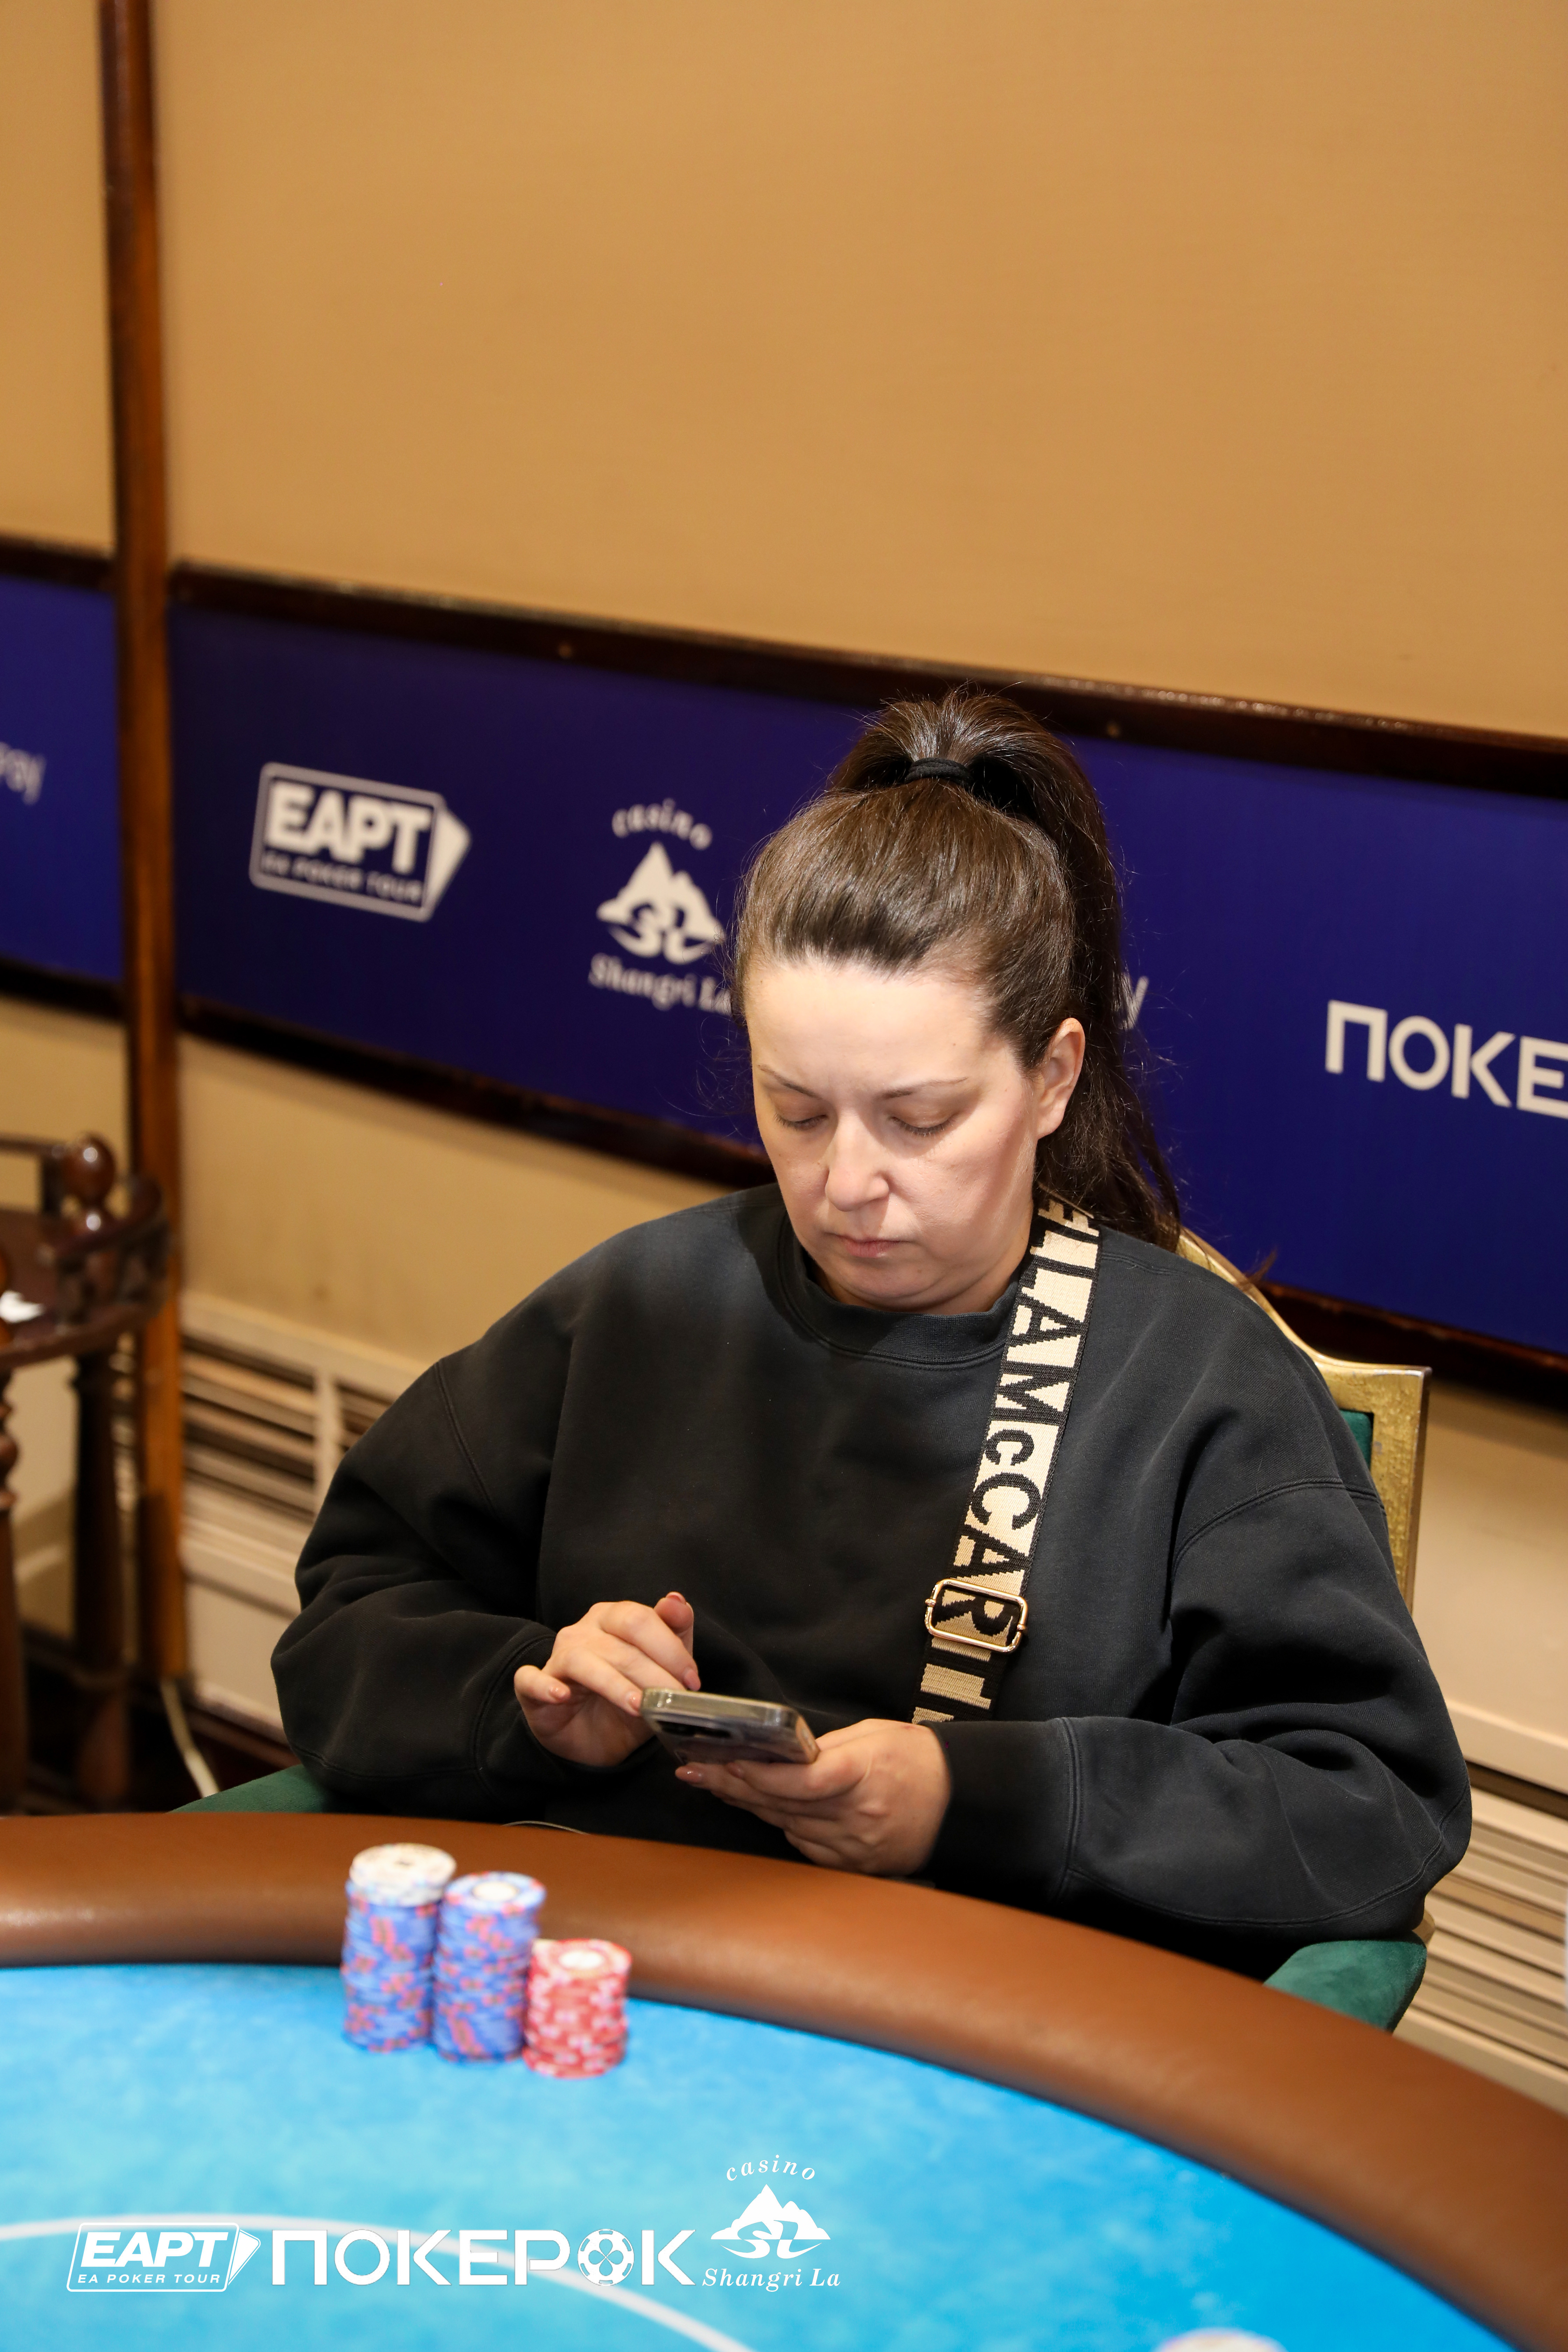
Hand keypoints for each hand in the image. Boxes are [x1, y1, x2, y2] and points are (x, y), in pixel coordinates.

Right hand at [514, 1592, 697, 1768]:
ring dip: (614, 1684)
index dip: (671, 1648)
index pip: (642, 1619)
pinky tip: (562, 1696)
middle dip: (651, 1669)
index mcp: (613, 1618)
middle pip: (618, 1638)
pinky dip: (545, 1686)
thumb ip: (675, 1634)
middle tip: (674, 1697)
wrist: (592, 1739)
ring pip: (583, 1660)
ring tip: (638, 1706)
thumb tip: (676, 1599)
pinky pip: (531, 1680)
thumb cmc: (627, 1698)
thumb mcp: (660, 1671)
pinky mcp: (532, 1687)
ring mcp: (556, 1657)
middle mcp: (583, 1631)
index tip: (692, 1680)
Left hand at [676, 1719, 950, 1877]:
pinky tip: (760, 1808)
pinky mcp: (856, 1866)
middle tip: (694, 1771)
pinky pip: (806, 1845)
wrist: (960, 1802)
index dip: (757, 1775)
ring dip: (750, 1806)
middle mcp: (858, 1817)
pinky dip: (783, 1825)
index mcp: (865, 1776)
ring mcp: (856, 1847)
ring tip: (714, 1785)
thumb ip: (827, 1747)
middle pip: (782, 1805)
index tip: (722, 1762)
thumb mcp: (874, 1735)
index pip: (800, 1781)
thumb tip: (780, 1753)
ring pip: (787, 1826)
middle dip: (734, 1787)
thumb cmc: (918, 1760)